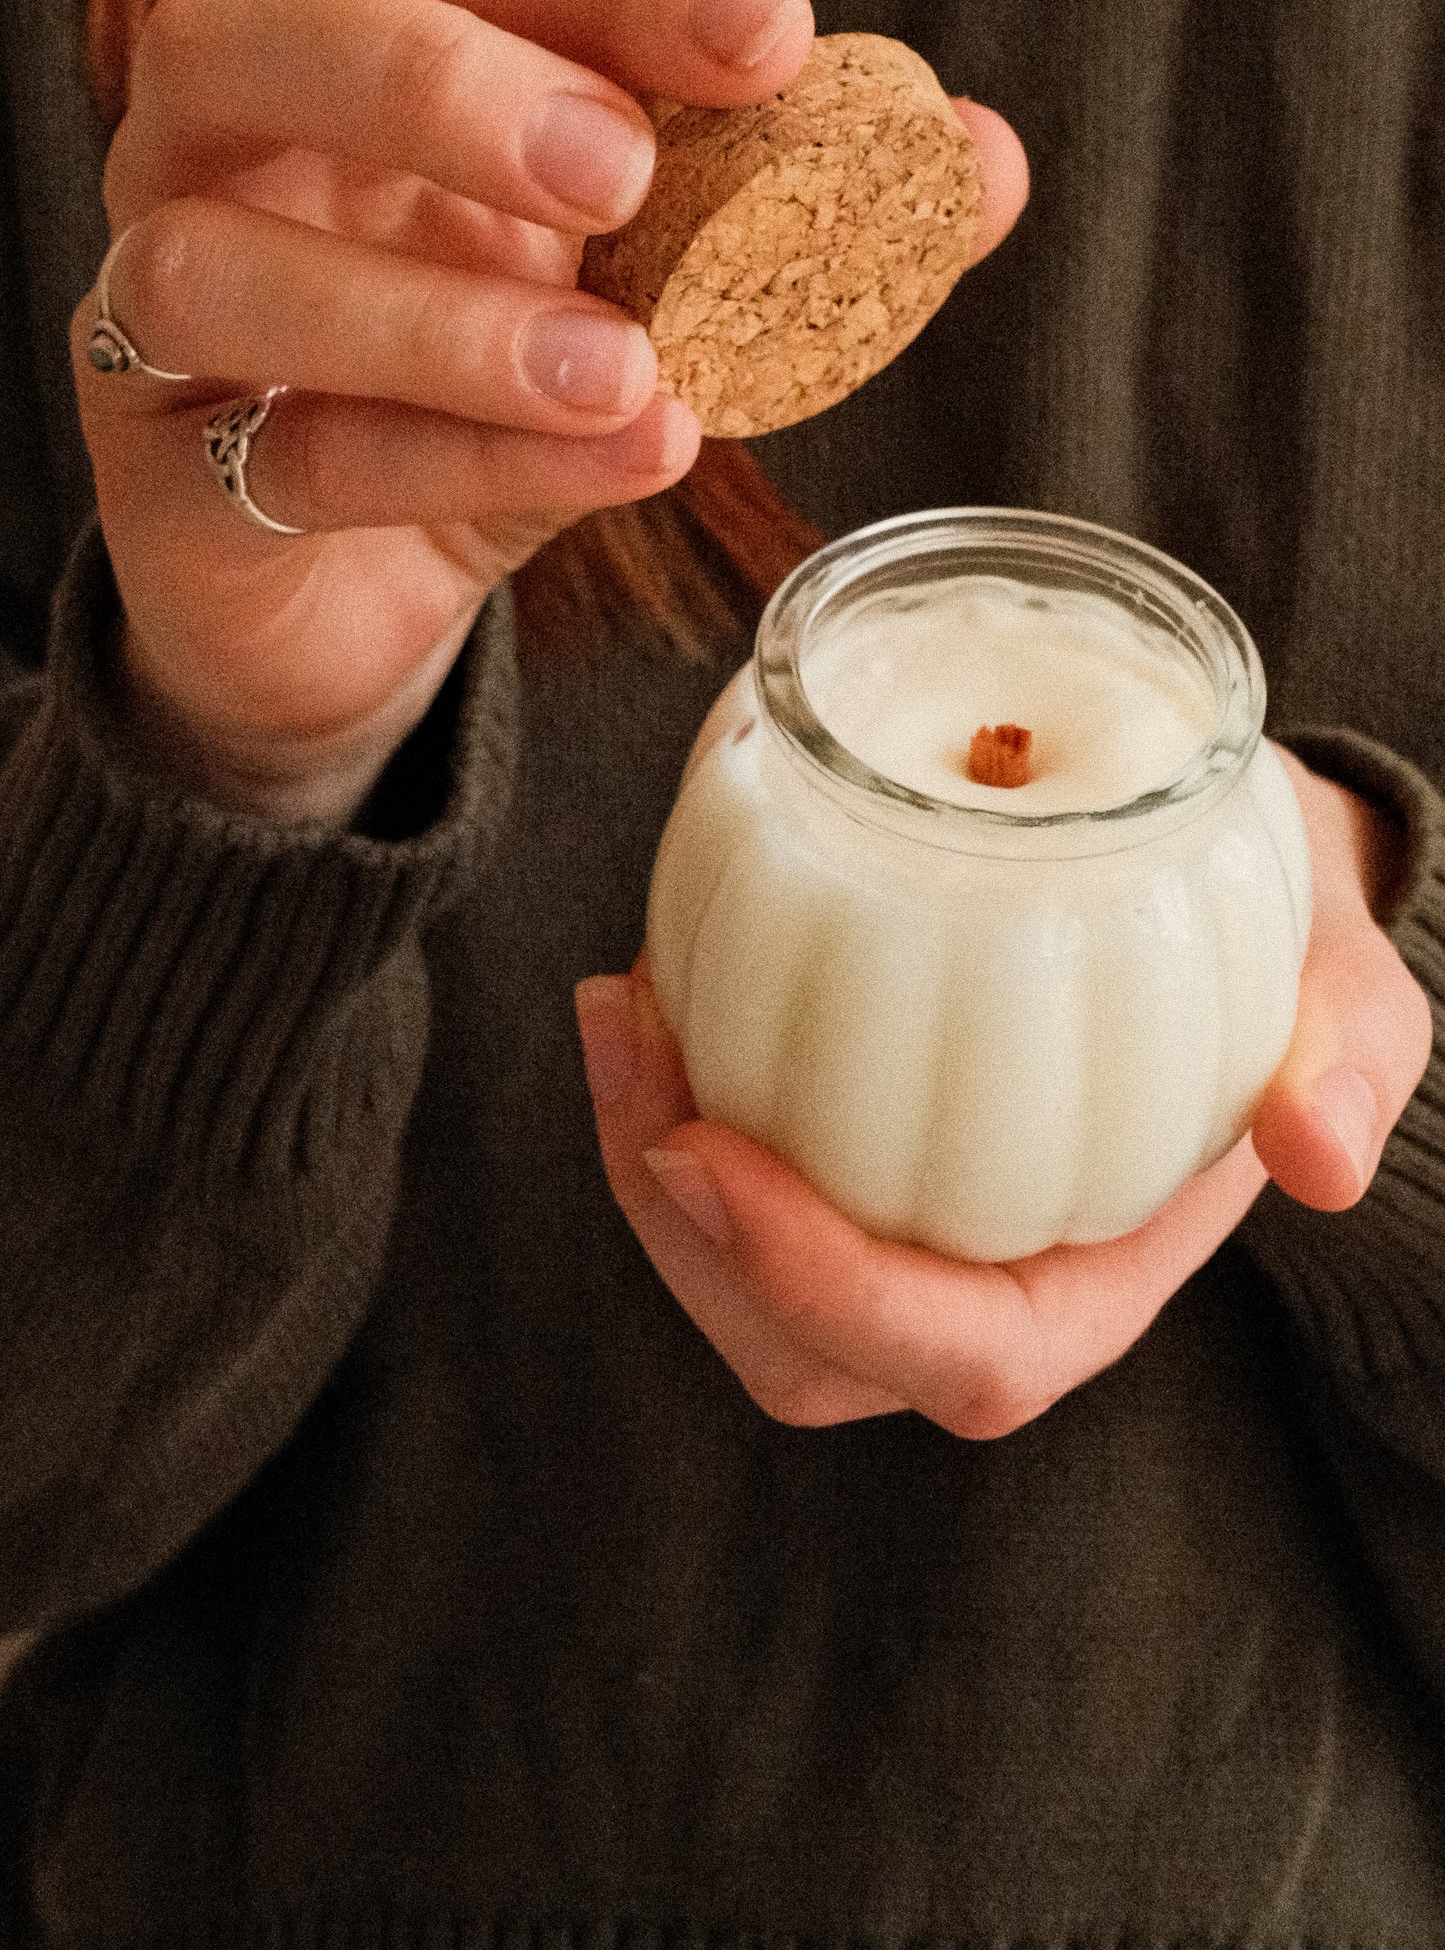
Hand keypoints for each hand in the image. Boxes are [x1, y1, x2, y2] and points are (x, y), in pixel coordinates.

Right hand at [74, 0, 1027, 822]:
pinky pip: (286, 453)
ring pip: (222, 261)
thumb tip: (983, 166)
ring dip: (440, 317)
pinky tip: (599, 468)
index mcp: (369, 70)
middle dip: (442, 83)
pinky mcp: (163, 473)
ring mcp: (169, 313)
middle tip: (622, 171)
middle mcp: (237, 157)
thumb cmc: (483, 419)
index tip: (778, 38)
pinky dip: (447, 459)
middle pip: (247, 28)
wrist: (342, 611)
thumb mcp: (642, 317)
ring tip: (626, 376)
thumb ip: (789, 238)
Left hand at [577, 750, 1431, 1436]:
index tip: (702, 1147)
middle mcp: (979, 1291)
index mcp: (1093, 1286)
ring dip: (640, 1159)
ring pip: (730, 1287)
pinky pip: (717, 1196)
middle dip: (682, 1233)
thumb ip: (1349, 1062)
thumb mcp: (1347, 994)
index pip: (951, 1354)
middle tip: (633, 1034)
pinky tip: (643, 988)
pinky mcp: (837, 1171)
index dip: (816, 1285)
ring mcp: (897, 1241)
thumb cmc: (1278, 960)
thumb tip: (1318, 1151)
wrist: (1219, 912)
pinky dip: (658, 1109)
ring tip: (621, 1003)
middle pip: (797, 1348)